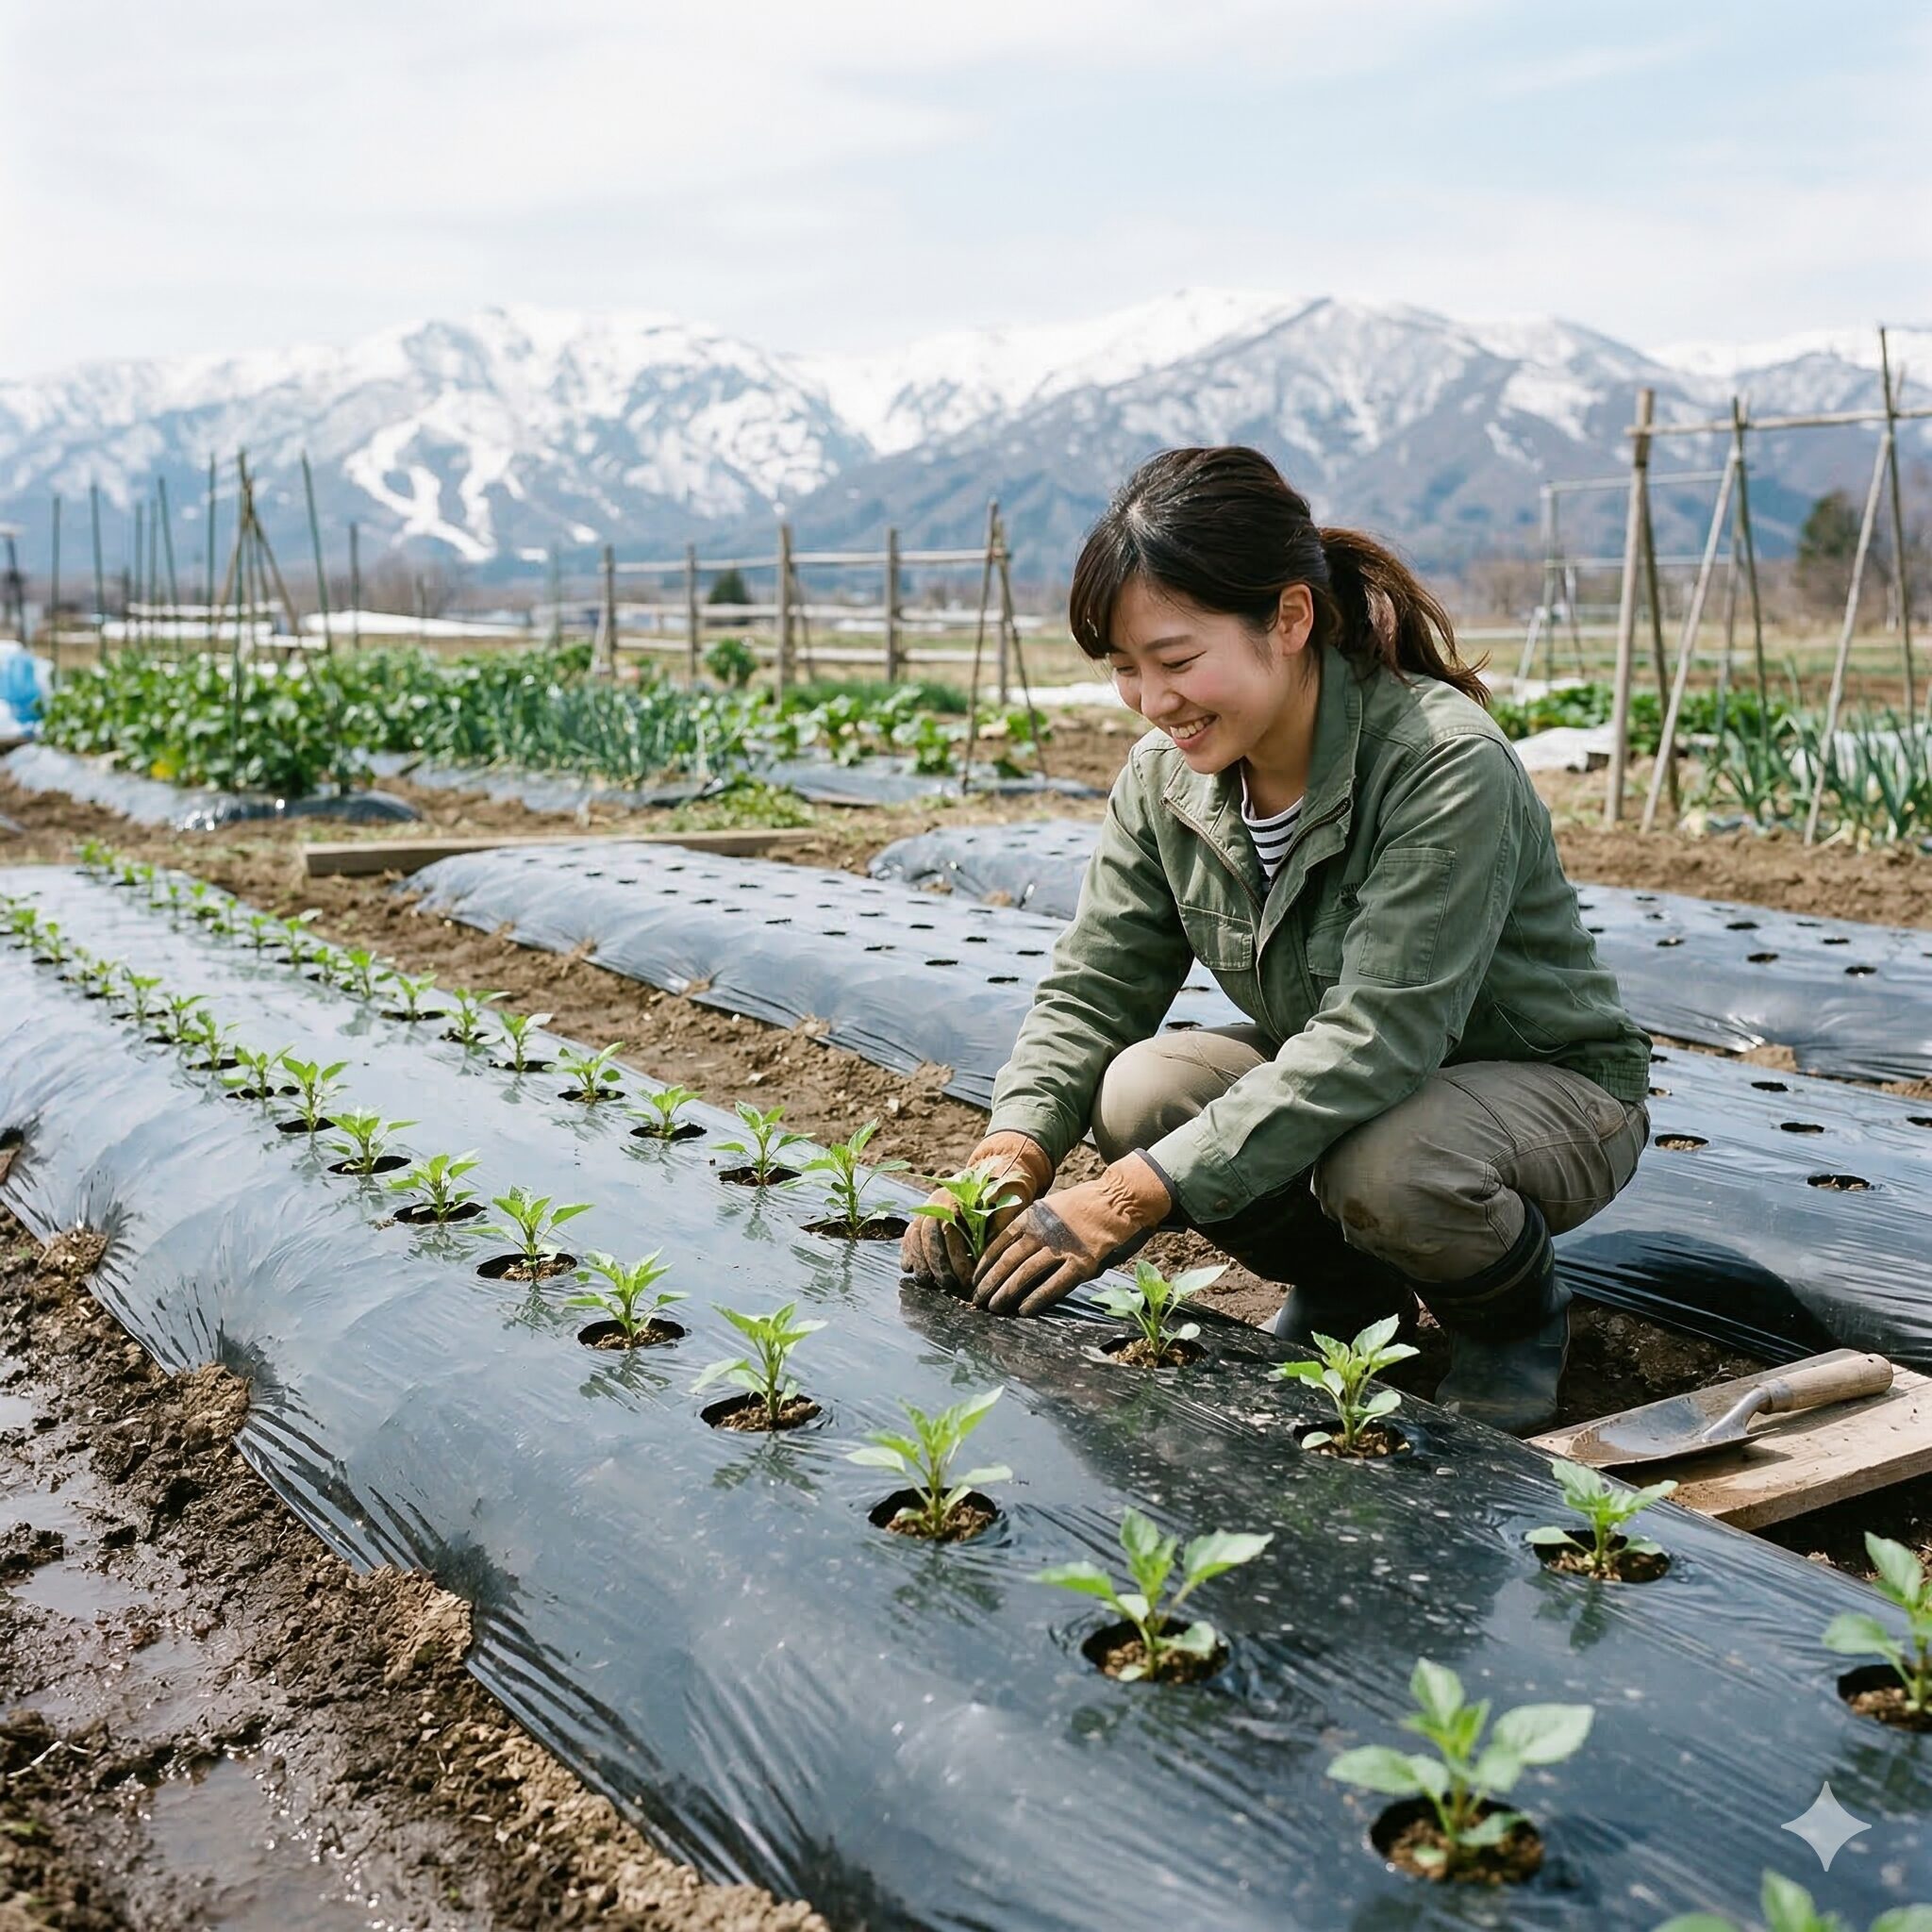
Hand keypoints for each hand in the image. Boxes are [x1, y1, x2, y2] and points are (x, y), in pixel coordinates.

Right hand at [901, 1131, 1053, 1292]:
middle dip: (937, 1263)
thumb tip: (989, 1244)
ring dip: (920, 1261)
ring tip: (931, 1283)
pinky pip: (910, 1233)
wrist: (998, 1170)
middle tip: (949, 1285)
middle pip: (927, 1233)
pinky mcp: (926, 1215)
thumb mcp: (1013, 1197)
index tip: (967, 1278)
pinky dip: (908, 1251)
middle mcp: (939, 1199)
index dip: (956, 1256)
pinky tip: (910, 1268)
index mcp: (959, 1194)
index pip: (949, 1228)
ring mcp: (930, 1206)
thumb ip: (1003, 1217)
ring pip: (915, 1234)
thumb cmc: (1009, 1187)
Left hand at [972, 1153, 1171, 1316]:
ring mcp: (1063, 1247)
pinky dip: (1036, 1298)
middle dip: (989, 1283)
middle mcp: (1042, 1231)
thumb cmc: (1086, 1205)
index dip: (984, 1264)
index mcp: (1032, 1216)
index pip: (998, 1243)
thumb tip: (1012, 1254)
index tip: (974, 1279)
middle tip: (977, 1300)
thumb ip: (1033, 1228)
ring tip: (993, 1308)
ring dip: (1006, 1293)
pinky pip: (1054, 1284)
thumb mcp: (1051, 1207)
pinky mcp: (1083, 1262)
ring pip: (1024, 1273)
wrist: (1122, 1198)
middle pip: (1006, 1260)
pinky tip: (1024, 1310)